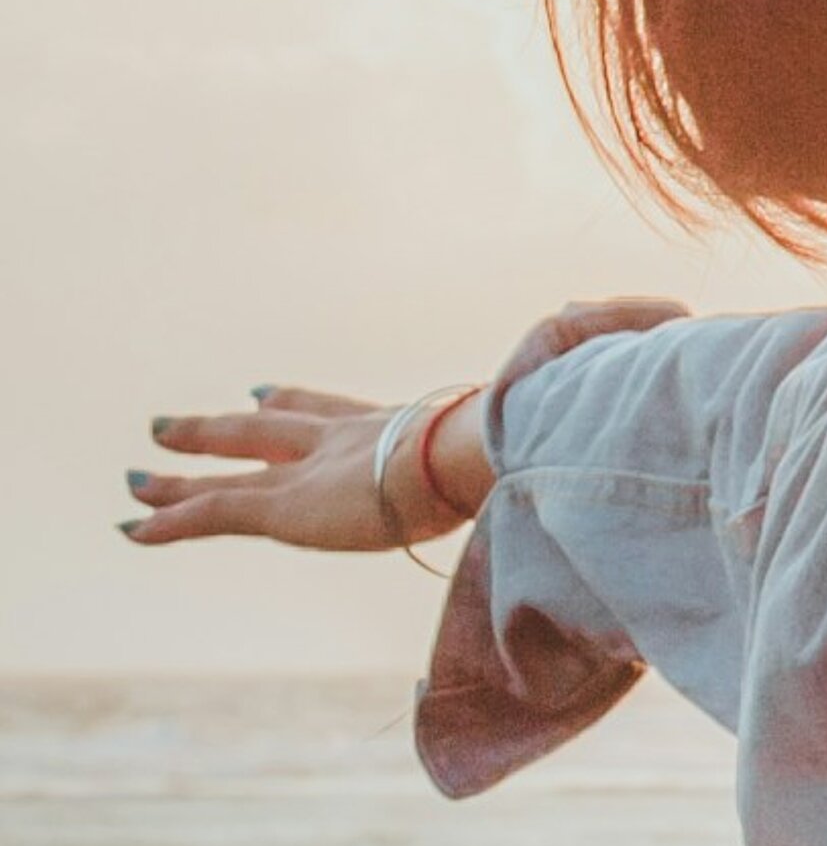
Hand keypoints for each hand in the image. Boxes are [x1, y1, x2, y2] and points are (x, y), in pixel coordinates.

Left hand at [121, 297, 689, 554]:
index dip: (309, 405)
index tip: (271, 394)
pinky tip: (130, 528)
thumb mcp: (600, 382)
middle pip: (285, 428)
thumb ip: (624, 348)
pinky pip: (220, 515)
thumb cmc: (565, 423)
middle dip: (239, 426)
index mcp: (413, 424)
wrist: (520, 443)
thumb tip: (677, 317)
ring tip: (133, 476)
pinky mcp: (299, 504)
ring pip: (237, 466)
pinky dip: (175, 521)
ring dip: (186, 469)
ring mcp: (324, 470)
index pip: (354, 414)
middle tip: (190, 422)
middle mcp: (359, 438)